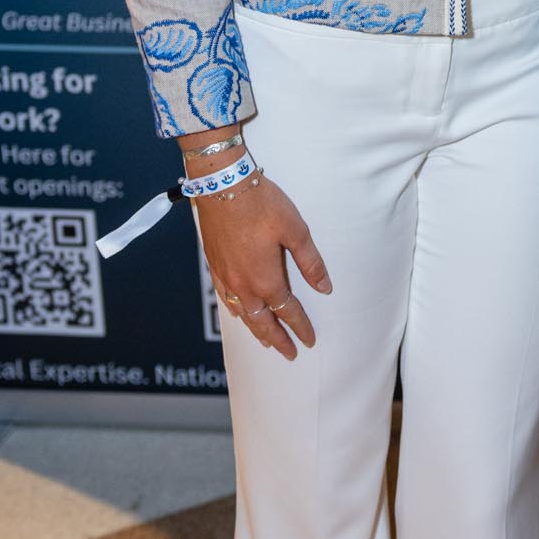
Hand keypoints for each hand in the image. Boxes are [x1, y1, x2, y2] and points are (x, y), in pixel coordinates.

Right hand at [198, 174, 331, 359]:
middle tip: (288, 352)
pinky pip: (225, 299)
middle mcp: (243, 285)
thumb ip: (310, 262)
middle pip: (262, 321)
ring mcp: (225, 277)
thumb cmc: (260, 204)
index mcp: (266, 279)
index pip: (288, 312)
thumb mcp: (295, 230)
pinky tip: (237, 311)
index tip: (309, 340)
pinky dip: (235, 311)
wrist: (222, 185)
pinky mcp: (214, 265)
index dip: (300, 327)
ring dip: (255, 328)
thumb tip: (324, 287)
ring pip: (241, 314)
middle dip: (277, 339)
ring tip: (265, 339)